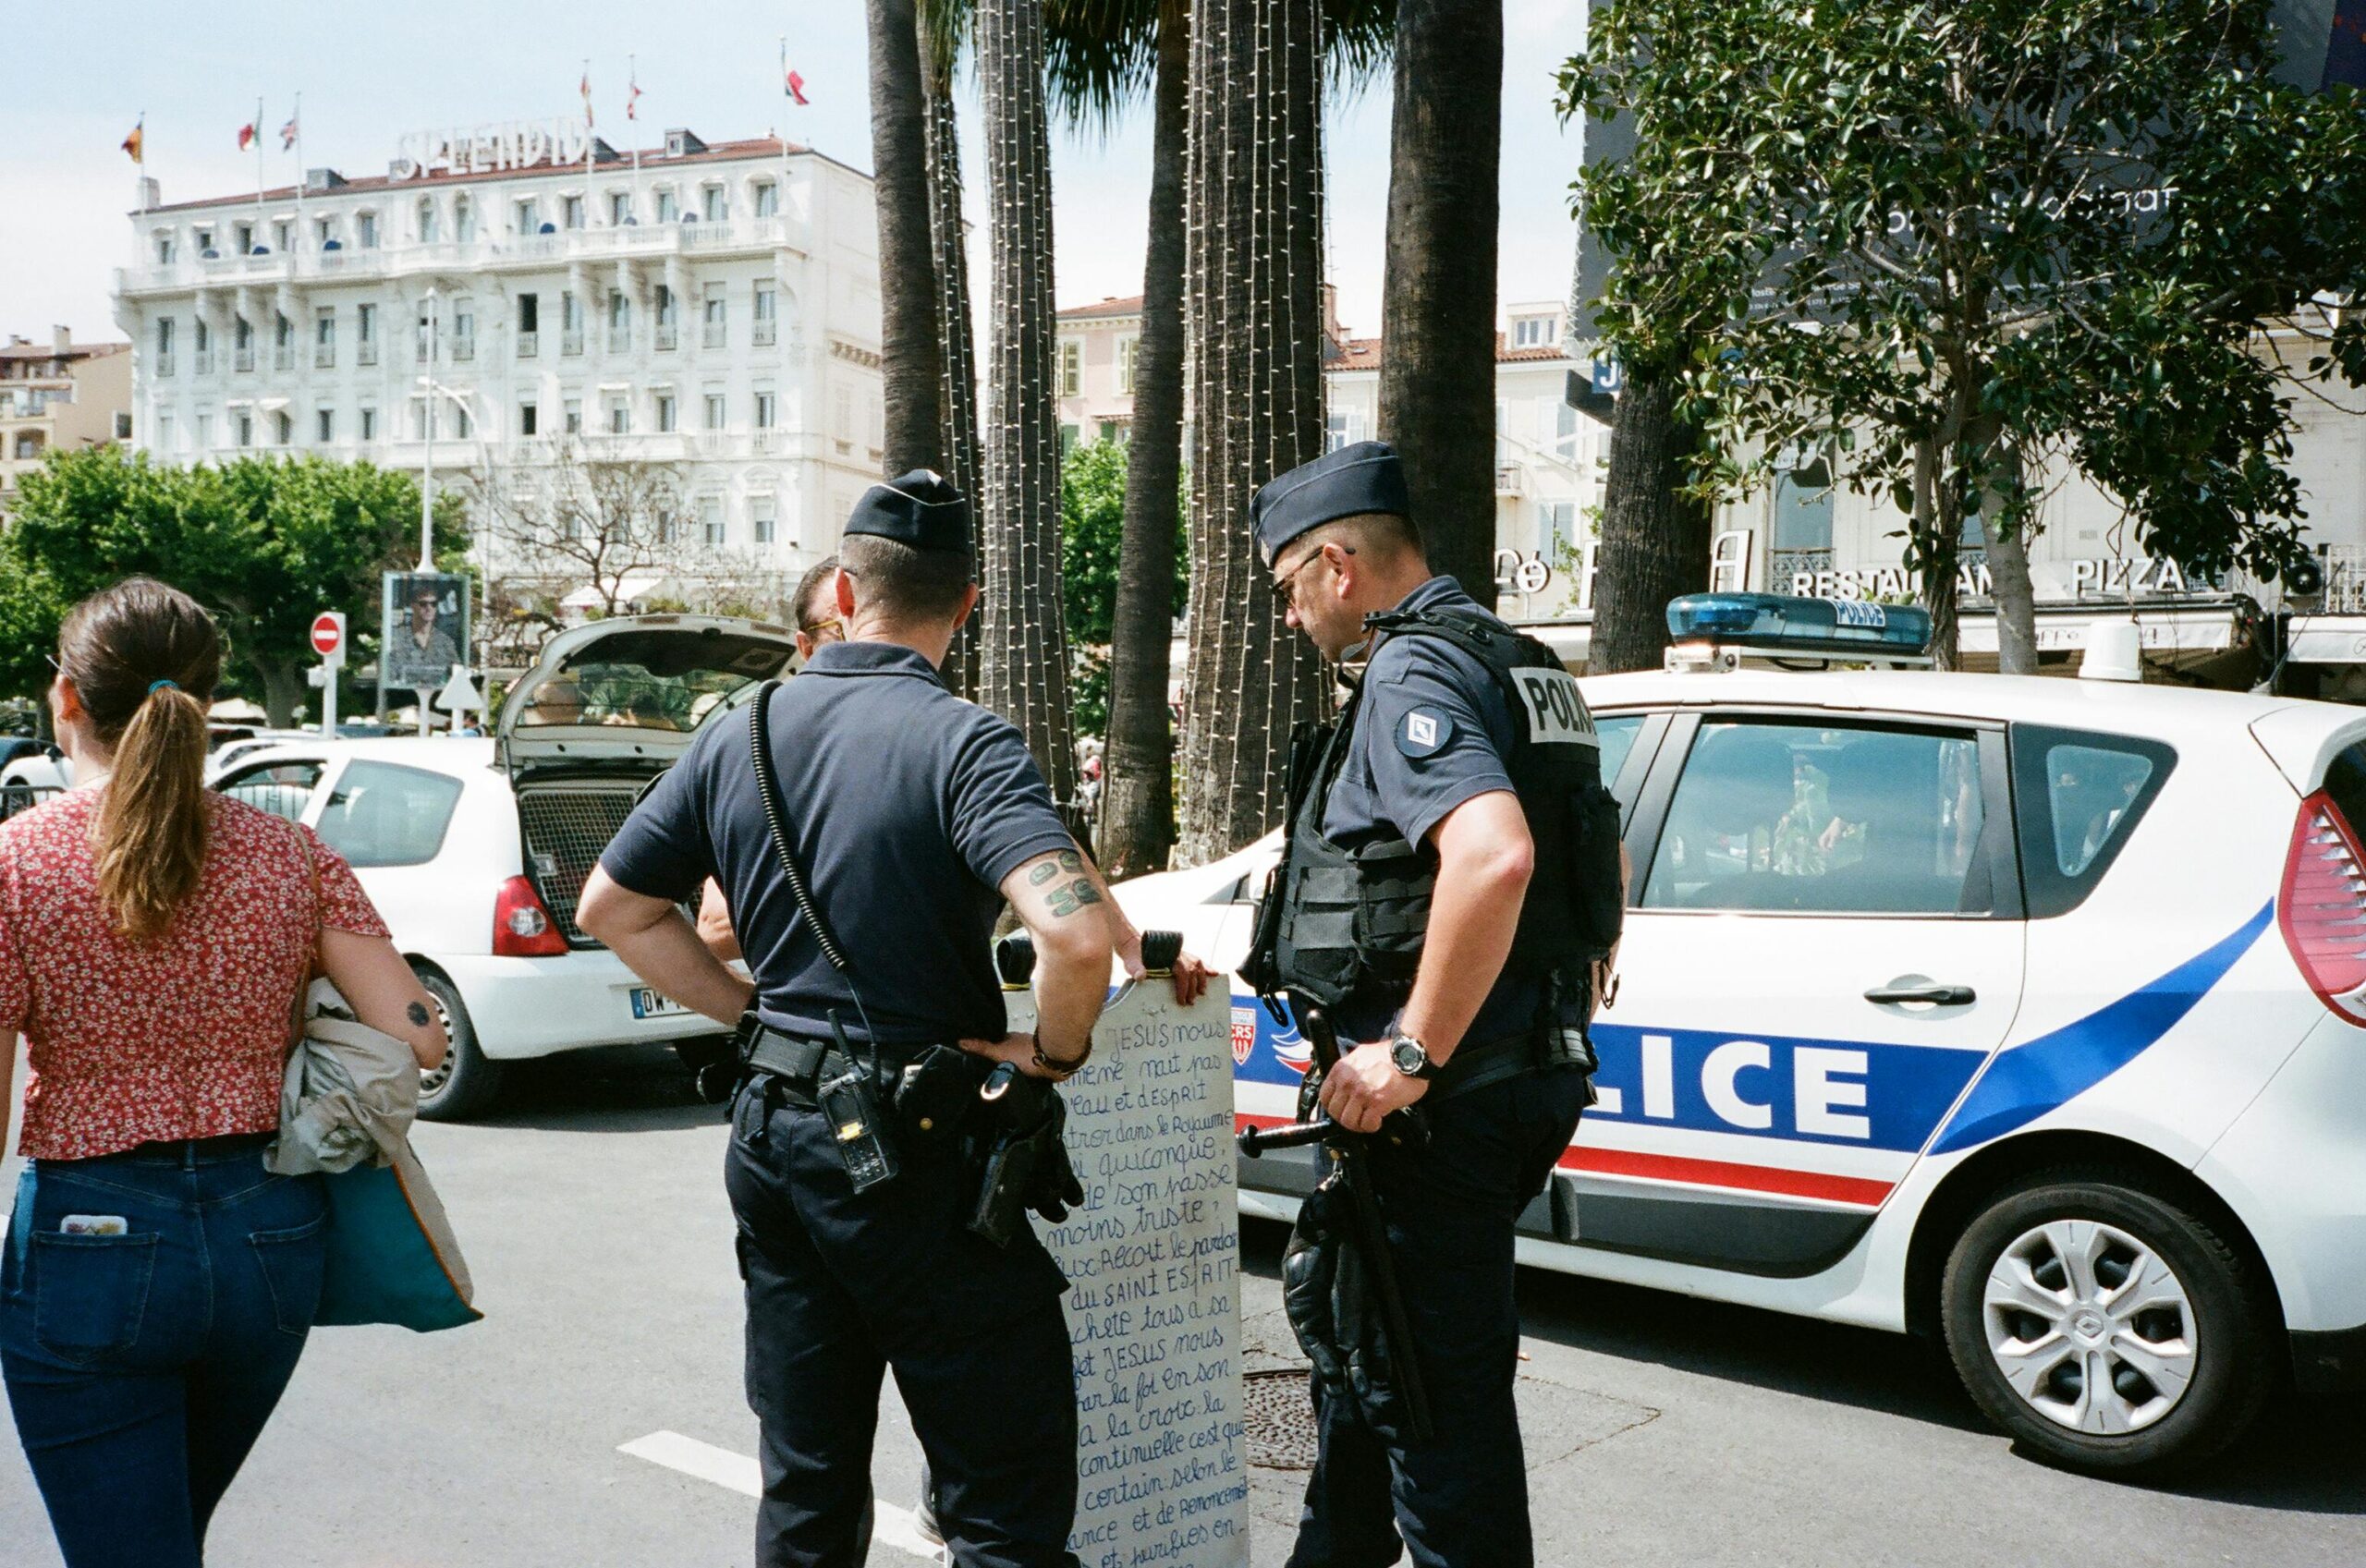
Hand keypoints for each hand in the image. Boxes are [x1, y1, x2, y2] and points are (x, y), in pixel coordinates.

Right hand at [958, 1031, 1079, 1080]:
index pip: (996, 1043)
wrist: (1053, 1059)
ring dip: (1017, 1067)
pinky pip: (1033, 1069)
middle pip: (1010, 1051)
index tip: (981, 1057)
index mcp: (1011, 1039)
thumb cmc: (1026, 1054)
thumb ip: (982, 1048)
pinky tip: (1024, 1082)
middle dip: (1003, 1060)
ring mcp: (1034, 1053)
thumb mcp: (998, 1052)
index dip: (989, 1049)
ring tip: (1007, 1080)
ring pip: (1022, 1060)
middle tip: (993, 1071)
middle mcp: (1022, 1044)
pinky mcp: (1044, 1064)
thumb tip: (961, 1041)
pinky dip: (1028, 1074)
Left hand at [1114, 927, 1214, 1006]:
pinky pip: (1196, 961)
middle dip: (1193, 988)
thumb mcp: (1131, 963)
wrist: (1132, 945)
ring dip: (1202, 979)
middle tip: (1191, 1002)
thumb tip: (1141, 976)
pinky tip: (1214, 974)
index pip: (1182, 973)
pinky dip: (1206, 967)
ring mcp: (1180, 954)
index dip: (1184, 988)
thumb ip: (1136, 969)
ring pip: (1198, 965)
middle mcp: (1177, 954)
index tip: (1181, 1001)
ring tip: (1202, 991)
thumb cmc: (1133, 956)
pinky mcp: (1180, 956)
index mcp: (1168, 957)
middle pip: (1192, 971)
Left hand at [1318, 1039, 1430, 1133]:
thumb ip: (1349, 1071)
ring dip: (1358, 1125)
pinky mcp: (1378, 1103)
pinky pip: (1367, 1124)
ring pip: (1348, 1121)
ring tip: (1368, 1120)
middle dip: (1346, 1118)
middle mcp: (1348, 1082)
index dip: (1333, 1107)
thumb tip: (1342, 1085)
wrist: (1411, 1054)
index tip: (1341, 1110)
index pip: (1325, 1097)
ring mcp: (1362, 1093)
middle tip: (1357, 1117)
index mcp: (1341, 1070)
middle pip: (1335, 1112)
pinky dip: (1372, 1126)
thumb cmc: (1390, 1055)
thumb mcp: (1361, 1056)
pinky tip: (1378, 1120)